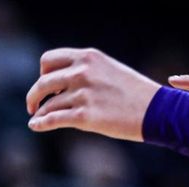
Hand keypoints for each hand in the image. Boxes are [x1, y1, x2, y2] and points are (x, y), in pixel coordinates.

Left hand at [26, 48, 161, 140]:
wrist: (155, 110)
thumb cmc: (131, 93)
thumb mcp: (107, 70)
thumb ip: (82, 72)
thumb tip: (55, 85)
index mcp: (88, 58)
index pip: (49, 60)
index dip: (42, 74)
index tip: (44, 85)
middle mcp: (83, 72)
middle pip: (42, 83)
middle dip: (34, 96)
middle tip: (32, 106)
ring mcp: (83, 94)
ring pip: (48, 105)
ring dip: (40, 113)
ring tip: (39, 119)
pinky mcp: (84, 116)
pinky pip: (51, 119)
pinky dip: (40, 124)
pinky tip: (34, 126)